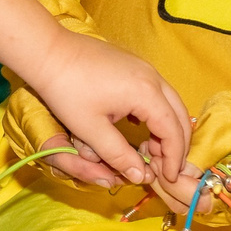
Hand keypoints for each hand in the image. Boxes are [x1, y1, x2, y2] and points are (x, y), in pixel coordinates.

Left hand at [14, 31, 190, 188]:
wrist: (49, 52)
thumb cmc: (67, 90)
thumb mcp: (91, 129)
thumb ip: (119, 155)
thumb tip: (140, 176)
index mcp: (146, 94)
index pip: (173, 132)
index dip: (174, 158)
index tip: (168, 178)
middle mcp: (153, 78)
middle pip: (180, 116)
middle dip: (177, 144)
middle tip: (166, 168)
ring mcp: (145, 68)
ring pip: (171, 103)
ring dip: (167, 128)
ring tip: (152, 151)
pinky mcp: (135, 65)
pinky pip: (158, 92)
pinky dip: (158, 113)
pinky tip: (140, 127)